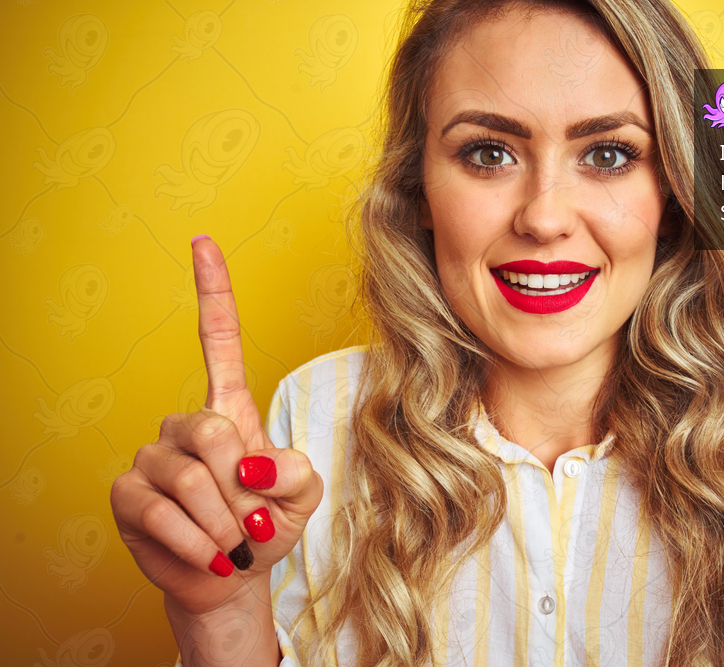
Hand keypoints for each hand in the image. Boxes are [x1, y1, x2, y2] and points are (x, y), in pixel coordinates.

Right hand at [111, 237, 322, 618]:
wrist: (231, 574)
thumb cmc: (268, 525)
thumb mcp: (304, 497)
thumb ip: (296, 473)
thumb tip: (250, 465)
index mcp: (230, 409)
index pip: (219, 340)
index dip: (213, 291)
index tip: (203, 241)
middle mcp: (186, 424)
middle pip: (211, 432)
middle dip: (241, 489)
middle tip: (252, 521)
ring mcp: (152, 456)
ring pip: (191, 478)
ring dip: (223, 523)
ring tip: (232, 540)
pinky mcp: (127, 493)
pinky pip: (162, 512)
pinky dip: (196, 542)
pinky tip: (209, 554)